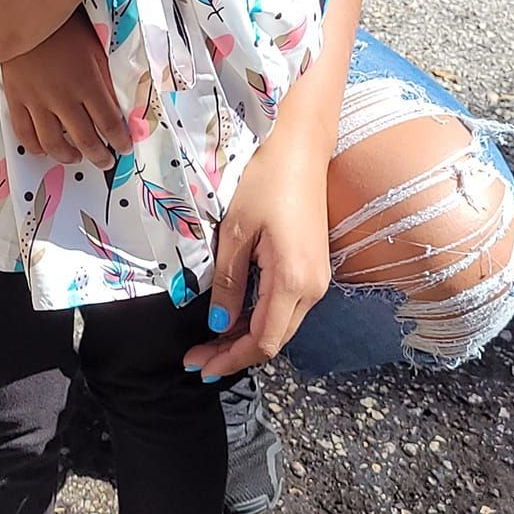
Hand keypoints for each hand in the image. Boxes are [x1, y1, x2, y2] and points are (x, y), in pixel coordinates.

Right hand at [0, 10, 132, 169]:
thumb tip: (119, 102)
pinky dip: (35, 147)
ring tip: (76, 157)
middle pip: (85, 139)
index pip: (109, 123)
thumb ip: (105, 77)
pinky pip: (24, 133)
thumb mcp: (94, 47)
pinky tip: (44, 149)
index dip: (119, 140)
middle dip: (99, 155)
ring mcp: (36, 100)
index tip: (124, 147)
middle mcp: (62, 97)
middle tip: (105, 160)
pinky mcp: (16, 98)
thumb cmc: (63, 27)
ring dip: (68, 156)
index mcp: (86, 83)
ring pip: (53, 143)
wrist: (24, 12)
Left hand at [183, 129, 330, 379]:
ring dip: (245, 338)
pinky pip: (286, 307)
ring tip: (208, 343)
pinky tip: (234, 318)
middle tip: (196, 359)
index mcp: (293, 281)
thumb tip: (219, 326)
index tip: (197, 365)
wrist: (300, 148)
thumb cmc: (265, 181)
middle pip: (273, 340)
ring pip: (280, 325)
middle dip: (234, 355)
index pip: (263, 342)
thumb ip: (228, 283)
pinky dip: (259, 318)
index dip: (230, 359)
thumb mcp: (236, 232)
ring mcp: (317, 279)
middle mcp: (313, 288)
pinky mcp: (313, 268)